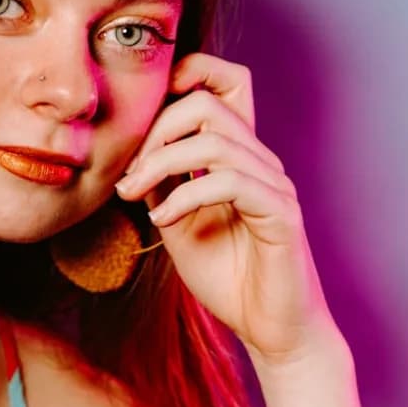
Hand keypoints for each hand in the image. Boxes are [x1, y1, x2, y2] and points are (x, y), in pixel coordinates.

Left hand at [113, 53, 339, 364]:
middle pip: (208, 102)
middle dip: (154, 130)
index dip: (183, 77)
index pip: (224, 82)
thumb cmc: (227, 276)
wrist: (269, 329)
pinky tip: (161, 220)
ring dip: (160, 164)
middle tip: (128, 173)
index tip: (137, 120)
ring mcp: (274, 185)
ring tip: (132, 194)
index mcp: (238, 155)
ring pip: (215, 140)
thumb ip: (158, 184)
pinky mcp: (281, 215)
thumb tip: (126, 155)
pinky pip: (230, 183)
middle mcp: (260, 161)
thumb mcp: (176, 221)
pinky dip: (185, 197)